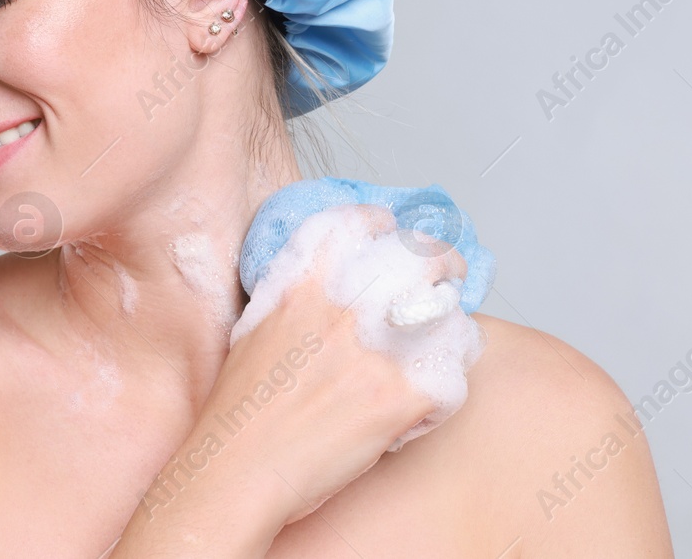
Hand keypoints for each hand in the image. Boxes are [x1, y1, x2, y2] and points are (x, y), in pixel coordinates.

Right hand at [208, 204, 472, 523]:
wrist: (237, 470)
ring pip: (452, 316)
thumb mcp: (258, 324)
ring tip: (440, 350)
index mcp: (306, 279)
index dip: (389, 230)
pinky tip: (424, 403)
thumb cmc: (240, 410)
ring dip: (451, 331)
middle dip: (444, 268)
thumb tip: (330, 283)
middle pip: (425, 258)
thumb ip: (297, 292)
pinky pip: (453, 379)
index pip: (366, 222)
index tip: (396, 243)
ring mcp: (378, 348)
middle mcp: (346, 303)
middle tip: (446, 284)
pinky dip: (445, 392)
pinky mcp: (401, 396)